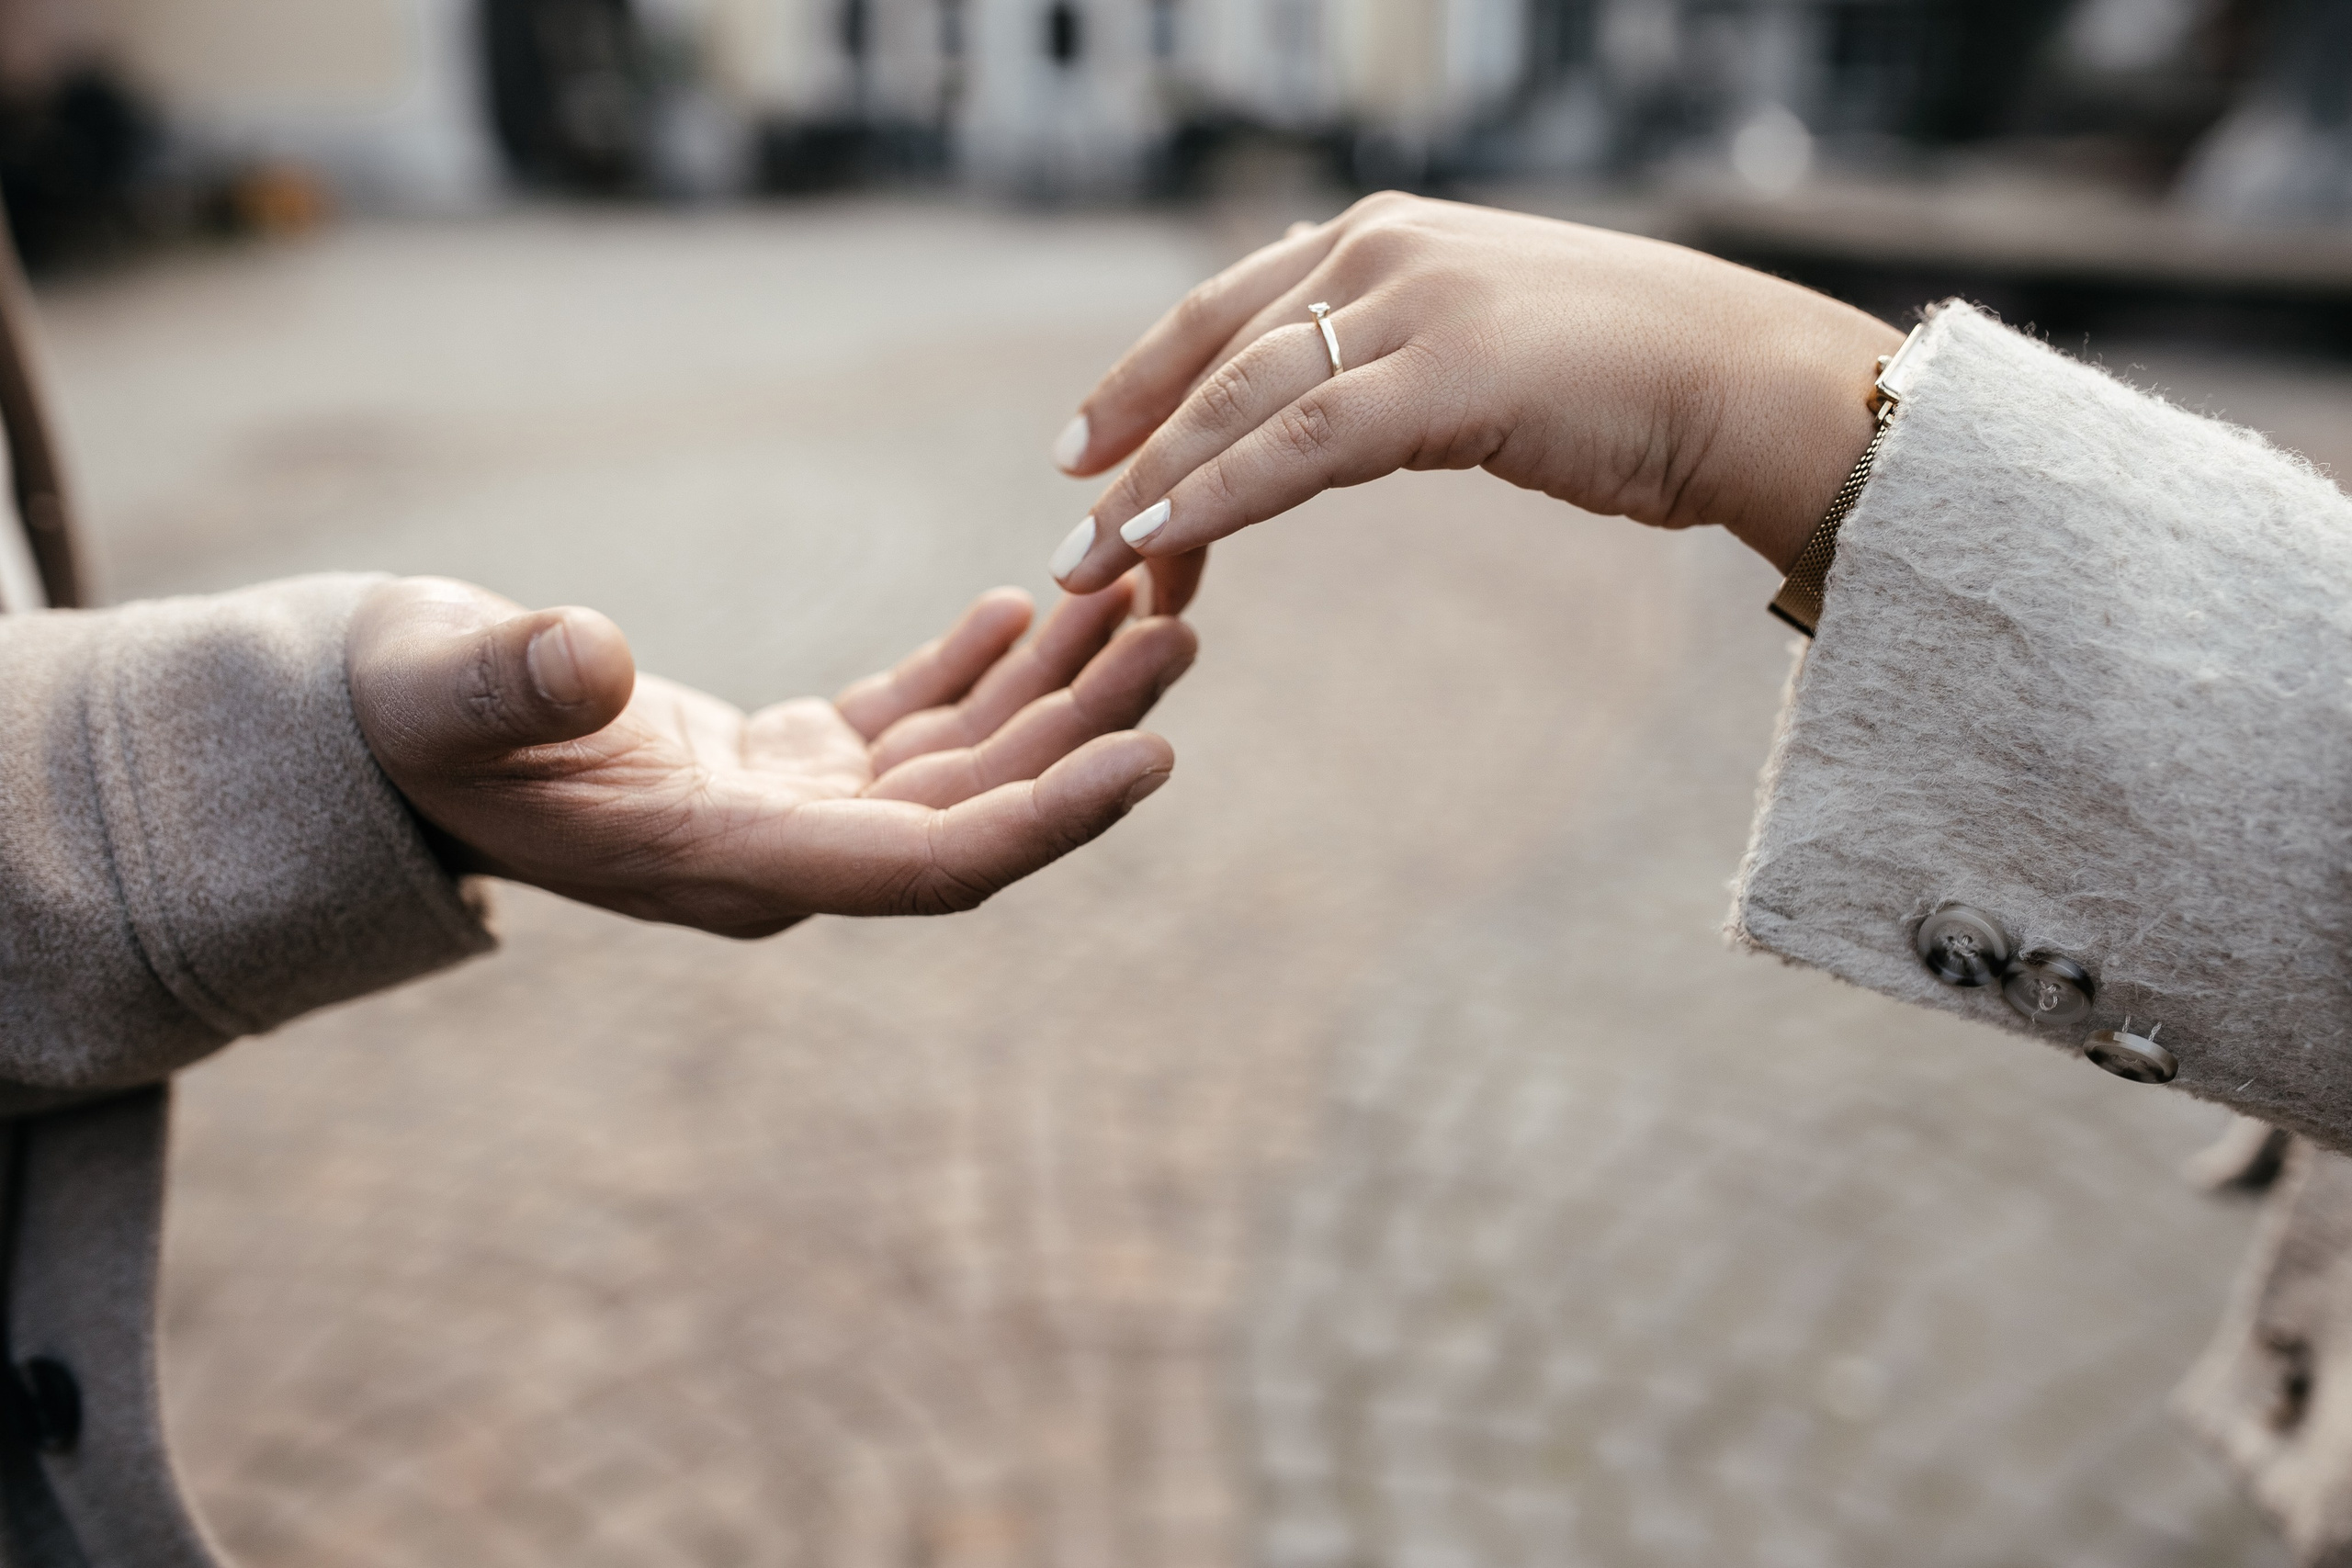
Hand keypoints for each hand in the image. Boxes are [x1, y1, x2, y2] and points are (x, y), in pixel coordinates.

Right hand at [347, 575, 1193, 936]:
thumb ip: (516, 681)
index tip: (1154, 756)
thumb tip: (590, 660)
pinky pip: (906, 726)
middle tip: (1183, 620)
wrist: (382, 738)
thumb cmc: (405, 718)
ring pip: (960, 762)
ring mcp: (788, 811)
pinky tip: (1020, 606)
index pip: (929, 865)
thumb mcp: (444, 688)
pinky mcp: (781, 762)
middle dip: (1087, 724)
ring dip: (1053, 686)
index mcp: (730, 860)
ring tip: (1140, 592)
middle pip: (977, 806)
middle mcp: (786, 854)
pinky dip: (971, 671)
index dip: (1046, 819)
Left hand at [1044, 192, 1903, 594]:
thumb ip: (1397, 353)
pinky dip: (1219, 495)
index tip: (1084, 446)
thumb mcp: (1483, 344)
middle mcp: (1386, 245)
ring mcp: (1417, 301)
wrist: (1753, 382)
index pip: (1228, 308)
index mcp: (1386, 232)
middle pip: (1214, 353)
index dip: (1144, 379)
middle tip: (1067, 525)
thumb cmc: (1630, 380)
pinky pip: (1301, 445)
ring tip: (1089, 559)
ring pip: (1242, 400)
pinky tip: (1160, 541)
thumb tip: (1334, 405)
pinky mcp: (1450, 374)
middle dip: (1131, 445)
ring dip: (1153, 484)